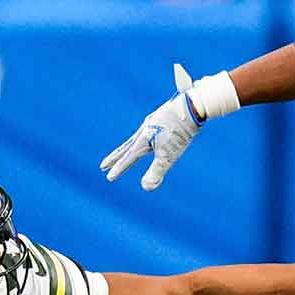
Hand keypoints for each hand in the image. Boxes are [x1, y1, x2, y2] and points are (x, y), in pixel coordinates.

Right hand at [100, 64, 202, 190]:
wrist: (192, 106)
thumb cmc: (180, 131)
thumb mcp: (169, 154)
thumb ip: (157, 171)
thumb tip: (146, 188)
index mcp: (144, 139)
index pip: (129, 158)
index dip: (119, 168)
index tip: (109, 177)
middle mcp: (145, 130)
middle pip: (126, 147)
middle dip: (115, 158)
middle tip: (103, 166)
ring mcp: (152, 122)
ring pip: (136, 138)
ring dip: (127, 147)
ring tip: (123, 153)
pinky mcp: (161, 118)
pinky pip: (148, 131)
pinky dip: (142, 138)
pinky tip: (149, 136)